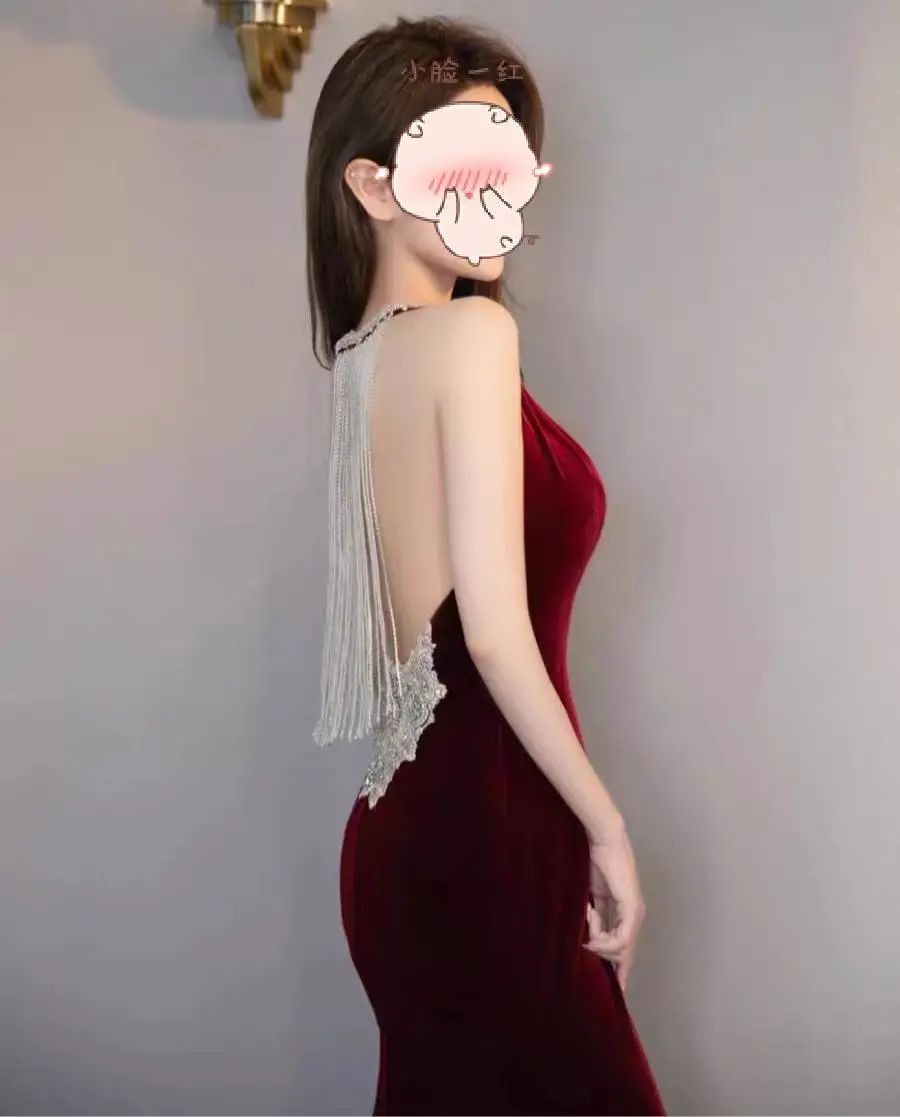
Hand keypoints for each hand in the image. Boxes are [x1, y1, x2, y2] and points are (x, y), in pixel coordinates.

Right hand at [582, 826, 645, 993]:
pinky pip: (621, 938)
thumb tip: (589, 939)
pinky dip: (605, 942)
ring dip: (602, 947)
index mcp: (625, 911)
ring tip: (586, 938)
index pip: (624, 944)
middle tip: (604, 978)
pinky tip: (593, 939)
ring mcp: (635, 912)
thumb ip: (594, 917)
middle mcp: (634, 915)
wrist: (602, 841)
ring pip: (623, 948)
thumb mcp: (592, 897)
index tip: (618, 985)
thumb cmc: (594, 862)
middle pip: (626, 952)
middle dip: (617, 968)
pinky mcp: (632, 908)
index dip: (620, 965)